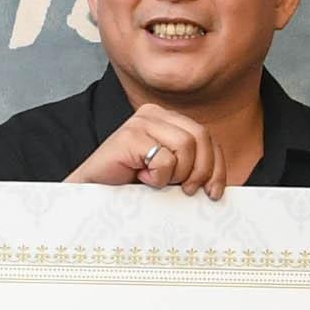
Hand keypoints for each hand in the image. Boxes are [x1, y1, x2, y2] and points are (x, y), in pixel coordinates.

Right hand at [67, 105, 230, 198]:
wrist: (92, 196)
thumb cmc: (130, 186)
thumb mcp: (169, 173)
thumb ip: (191, 166)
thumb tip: (218, 181)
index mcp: (166, 118)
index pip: (207, 137)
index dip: (217, 166)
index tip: (213, 192)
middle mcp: (153, 114)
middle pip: (201, 137)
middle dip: (200, 171)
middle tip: (185, 191)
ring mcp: (140, 122)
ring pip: (186, 147)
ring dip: (176, 174)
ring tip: (156, 182)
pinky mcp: (130, 136)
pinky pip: (165, 159)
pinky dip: (159, 177)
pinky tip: (141, 178)